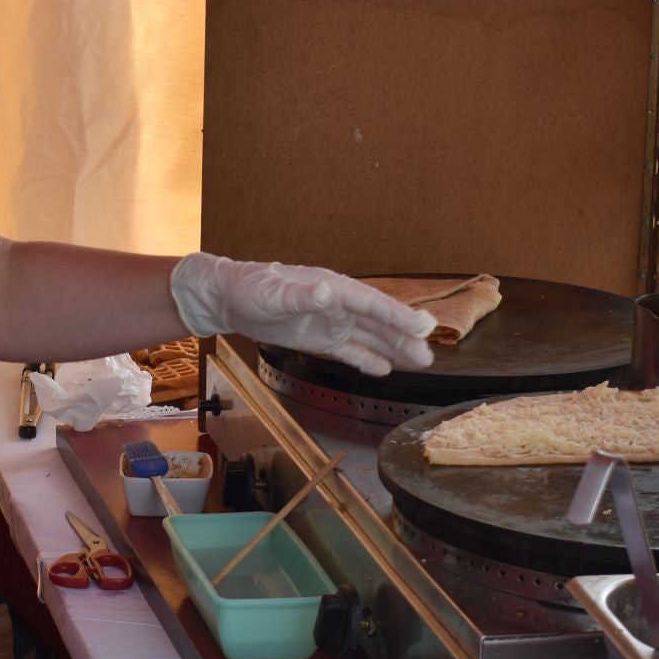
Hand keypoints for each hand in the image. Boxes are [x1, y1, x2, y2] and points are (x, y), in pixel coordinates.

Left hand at [169, 253, 436, 374]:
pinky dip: (367, 359)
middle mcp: (336, 304)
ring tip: (420, 362)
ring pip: (368, 337)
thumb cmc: (249, 288)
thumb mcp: (272, 293)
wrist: (228, 299)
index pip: (371, 303)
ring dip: (393, 349)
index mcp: (331, 288)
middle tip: (430, 354)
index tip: (424, 326)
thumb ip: (300, 295)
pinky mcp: (319, 338)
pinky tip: (386, 369)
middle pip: (377, 322)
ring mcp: (329, 322)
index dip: (397, 315)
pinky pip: (349, 350)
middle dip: (403, 336)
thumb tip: (325, 292)